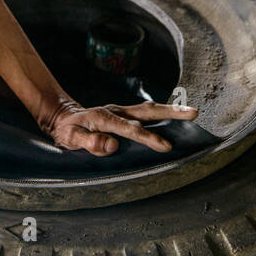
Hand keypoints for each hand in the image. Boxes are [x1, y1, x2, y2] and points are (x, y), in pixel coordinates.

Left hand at [43, 99, 198, 155]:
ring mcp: (121, 111)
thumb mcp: (71, 139)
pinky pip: (145, 113)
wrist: (62, 117)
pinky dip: (162, 113)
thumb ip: (90, 143)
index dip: (147, 137)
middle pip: (146, 111)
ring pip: (149, 109)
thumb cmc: (67, 131)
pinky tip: (175, 117)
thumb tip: (112, 146)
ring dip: (171, 110)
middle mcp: (116, 111)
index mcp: (103, 118)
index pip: (129, 129)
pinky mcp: (125, 113)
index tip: (164, 146)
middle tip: (193, 113)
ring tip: (192, 113)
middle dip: (170, 112)